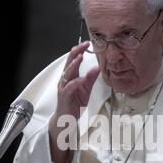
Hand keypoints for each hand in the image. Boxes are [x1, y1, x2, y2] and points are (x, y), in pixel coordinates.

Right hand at [49, 42, 99, 162]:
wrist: (67, 118)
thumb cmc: (75, 102)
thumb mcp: (86, 89)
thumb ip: (91, 78)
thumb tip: (98, 68)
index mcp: (71, 76)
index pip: (74, 59)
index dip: (79, 50)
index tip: (87, 43)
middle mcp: (66, 80)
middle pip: (69, 63)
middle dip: (76, 53)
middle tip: (83, 46)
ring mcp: (64, 88)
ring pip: (67, 74)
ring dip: (73, 65)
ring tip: (79, 58)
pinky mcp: (65, 97)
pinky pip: (69, 88)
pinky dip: (75, 83)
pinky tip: (80, 79)